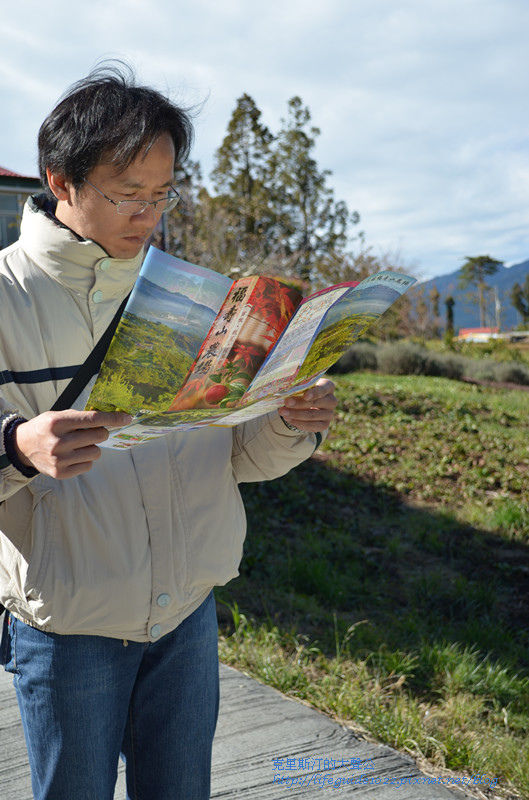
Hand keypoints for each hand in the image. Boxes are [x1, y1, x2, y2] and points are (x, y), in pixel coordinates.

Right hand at [14, 410, 131, 478]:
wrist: (23, 447)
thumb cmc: (45, 428)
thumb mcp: (58, 416)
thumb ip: (81, 417)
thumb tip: (109, 418)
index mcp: (57, 423)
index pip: (93, 419)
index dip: (113, 419)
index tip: (127, 418)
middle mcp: (58, 442)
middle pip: (98, 436)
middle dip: (101, 433)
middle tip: (93, 432)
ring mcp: (59, 459)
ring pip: (96, 452)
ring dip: (92, 447)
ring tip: (79, 445)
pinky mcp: (61, 473)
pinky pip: (88, 465)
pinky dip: (85, 460)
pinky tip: (73, 455)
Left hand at [278, 378, 337, 432]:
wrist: (306, 404)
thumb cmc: (304, 390)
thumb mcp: (302, 385)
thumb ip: (297, 387)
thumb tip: (285, 390)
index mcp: (328, 386)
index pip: (323, 389)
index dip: (315, 393)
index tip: (305, 396)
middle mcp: (332, 400)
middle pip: (316, 403)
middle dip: (300, 404)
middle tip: (286, 402)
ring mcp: (330, 414)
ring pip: (312, 416)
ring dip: (296, 414)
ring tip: (283, 412)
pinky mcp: (325, 425)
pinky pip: (312, 426)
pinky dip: (298, 423)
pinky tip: (288, 419)